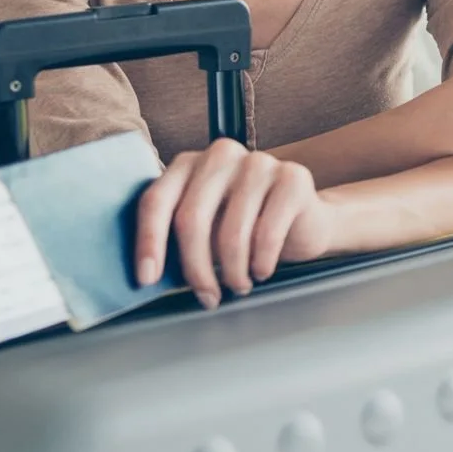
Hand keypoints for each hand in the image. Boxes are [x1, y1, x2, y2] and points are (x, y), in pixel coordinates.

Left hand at [133, 137, 335, 308]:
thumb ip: (177, 239)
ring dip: (233, 272)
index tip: (147, 279)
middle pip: (191, 218)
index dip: (149, 242)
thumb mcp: (206, 231)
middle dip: (196, 269)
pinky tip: (261, 271)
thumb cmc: (246, 229)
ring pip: (230, 231)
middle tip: (206, 297)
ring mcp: (258, 163)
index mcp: (189, 163)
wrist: (305, 222)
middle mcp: (221, 155)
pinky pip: (267, 233)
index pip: (157, 200)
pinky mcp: (292, 178)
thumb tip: (148, 275)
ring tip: (238, 286)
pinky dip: (261, 262)